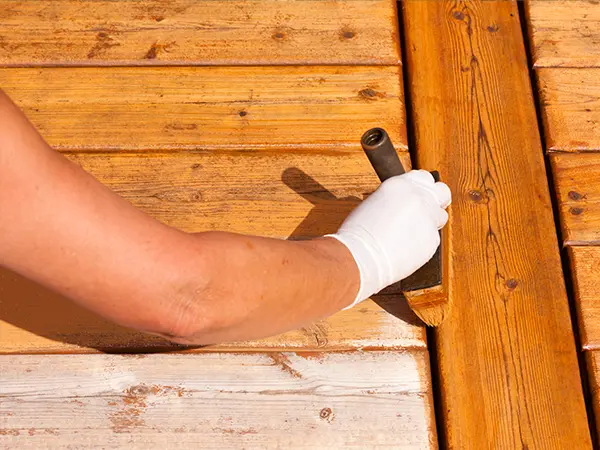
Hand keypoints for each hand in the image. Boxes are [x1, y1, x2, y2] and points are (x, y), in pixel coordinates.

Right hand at [327, 170, 450, 306]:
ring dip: (431, 222)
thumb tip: (403, 206)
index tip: (420, 195)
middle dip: (437, 199)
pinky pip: (433, 239)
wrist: (362, 256)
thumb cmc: (359, 234)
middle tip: (427, 210)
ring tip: (413, 232)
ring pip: (441, 216)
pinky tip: (407, 246)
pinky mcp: (432, 239)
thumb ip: (395, 200)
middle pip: (442, 191)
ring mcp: (428, 218)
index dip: (423, 187)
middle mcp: (418, 197)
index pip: (423, 177)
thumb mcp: (374, 204)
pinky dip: (423, 243)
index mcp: (400, 184)